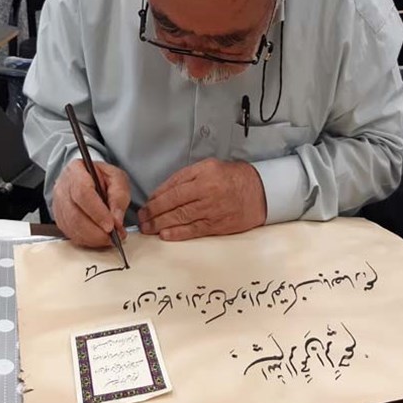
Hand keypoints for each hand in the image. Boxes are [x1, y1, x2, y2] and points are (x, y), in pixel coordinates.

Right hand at [52, 160, 130, 247]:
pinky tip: (98, 239)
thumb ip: (119, 196)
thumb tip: (117, 220)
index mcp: (76, 171)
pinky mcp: (59, 219)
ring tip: (109, 239)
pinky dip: (86, 241)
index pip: (83, 193)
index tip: (111, 225)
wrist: (88, 178)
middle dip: (96, 231)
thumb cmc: (101, 177)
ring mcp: (58, 205)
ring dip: (92, 238)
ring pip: (72, 227)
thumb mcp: (117, 178)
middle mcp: (62, 188)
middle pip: (75, 214)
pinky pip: (70, 234)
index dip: (97, 212)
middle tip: (114, 237)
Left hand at [138, 158, 266, 240]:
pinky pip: (194, 230)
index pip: (172, 189)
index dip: (156, 199)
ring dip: (161, 224)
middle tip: (142, 220)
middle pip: (174, 205)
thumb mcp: (208, 167)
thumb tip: (161, 193)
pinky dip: (178, 233)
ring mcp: (213, 210)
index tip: (146, 206)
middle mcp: (207, 191)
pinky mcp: (218, 225)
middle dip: (154, 214)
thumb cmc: (233, 178)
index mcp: (203, 175)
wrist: (260, 191)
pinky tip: (165, 235)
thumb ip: (185, 177)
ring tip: (149, 228)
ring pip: (181, 218)